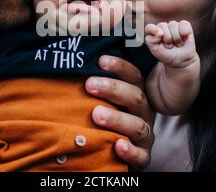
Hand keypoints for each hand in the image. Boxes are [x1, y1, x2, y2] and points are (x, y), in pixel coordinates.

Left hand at [85, 55, 154, 169]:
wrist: (116, 154)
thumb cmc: (105, 120)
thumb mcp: (103, 101)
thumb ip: (94, 88)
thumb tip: (71, 67)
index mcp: (135, 95)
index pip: (133, 76)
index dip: (120, 67)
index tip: (100, 60)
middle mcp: (143, 113)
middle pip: (135, 96)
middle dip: (113, 89)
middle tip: (89, 85)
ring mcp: (144, 135)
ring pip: (138, 126)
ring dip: (117, 119)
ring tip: (96, 114)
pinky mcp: (143, 156)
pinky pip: (141, 155)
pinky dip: (130, 151)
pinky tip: (118, 146)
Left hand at [145, 21, 196, 67]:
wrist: (181, 60)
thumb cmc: (167, 55)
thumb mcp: (156, 51)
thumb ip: (151, 41)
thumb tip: (159, 33)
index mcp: (153, 33)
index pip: (149, 28)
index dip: (154, 30)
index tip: (160, 36)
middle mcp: (162, 27)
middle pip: (162, 25)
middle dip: (167, 39)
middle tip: (170, 46)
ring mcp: (173, 25)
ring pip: (173, 24)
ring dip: (176, 38)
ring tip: (177, 44)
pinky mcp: (184, 25)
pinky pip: (184, 24)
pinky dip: (185, 33)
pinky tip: (184, 39)